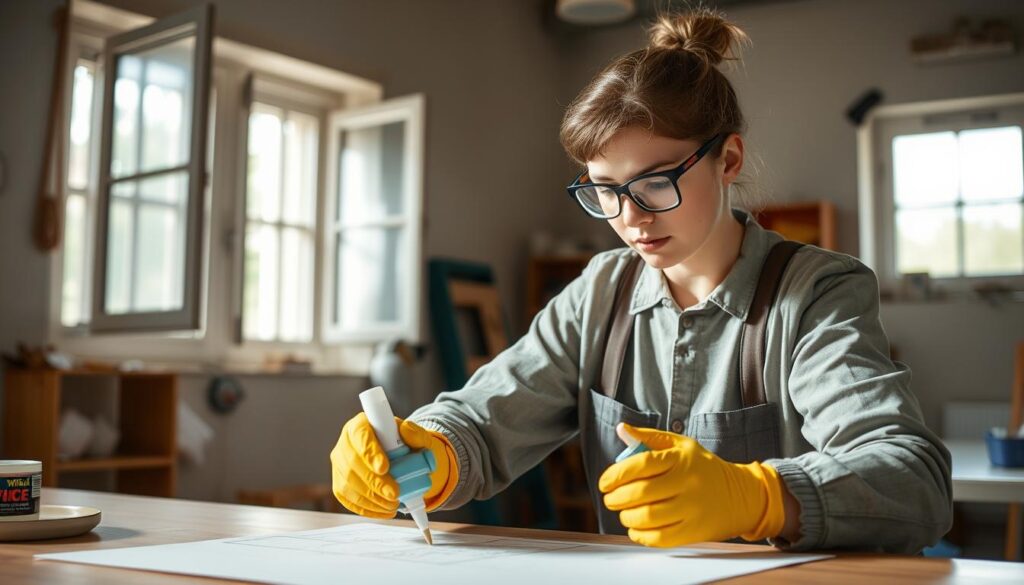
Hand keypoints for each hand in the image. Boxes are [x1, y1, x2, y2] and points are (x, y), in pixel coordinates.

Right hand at [330, 413, 457, 517]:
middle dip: (374, 482)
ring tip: (393, 504)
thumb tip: (407, 431)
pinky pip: (347, 498)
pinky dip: (366, 508)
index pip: (360, 435)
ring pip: (348, 483)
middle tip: (394, 494)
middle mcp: (346, 442)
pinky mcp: (339, 483)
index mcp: (362, 424)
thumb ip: (416, 433)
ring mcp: (340, 464)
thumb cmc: (407, 445)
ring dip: (371, 498)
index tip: (384, 468)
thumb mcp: (417, 436)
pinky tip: (383, 510)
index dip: (370, 452)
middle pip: (352, 462)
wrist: (403, 459)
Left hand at [599, 423, 785, 546]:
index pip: (641, 464)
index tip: (604, 482)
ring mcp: (693, 508)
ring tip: (624, 512)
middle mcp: (688, 482)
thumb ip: (649, 437)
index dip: (616, 474)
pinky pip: (660, 538)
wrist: (741, 495)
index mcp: (681, 458)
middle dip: (616, 498)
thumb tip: (621, 429)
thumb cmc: (704, 468)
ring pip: (648, 517)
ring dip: (626, 517)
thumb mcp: (681, 445)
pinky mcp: (695, 531)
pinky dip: (641, 535)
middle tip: (610, 499)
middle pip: (640, 493)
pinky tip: (635, 528)